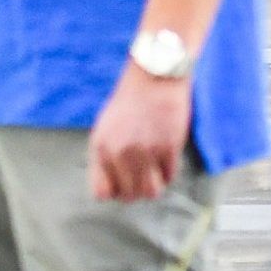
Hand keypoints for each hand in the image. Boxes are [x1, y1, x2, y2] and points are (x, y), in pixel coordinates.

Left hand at [88, 64, 193, 201]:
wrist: (155, 75)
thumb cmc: (131, 99)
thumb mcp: (106, 126)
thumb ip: (105, 155)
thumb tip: (112, 186)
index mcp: (101, 148)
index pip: (102, 193)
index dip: (114, 190)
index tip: (123, 181)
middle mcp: (120, 153)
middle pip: (128, 195)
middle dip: (137, 189)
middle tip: (144, 175)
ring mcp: (145, 151)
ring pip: (150, 192)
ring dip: (154, 186)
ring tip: (155, 173)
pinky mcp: (168, 147)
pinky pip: (169, 176)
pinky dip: (168, 171)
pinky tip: (166, 157)